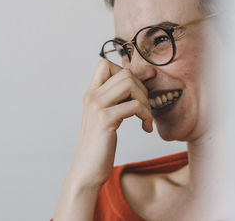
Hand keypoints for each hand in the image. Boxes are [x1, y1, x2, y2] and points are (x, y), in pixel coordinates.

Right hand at [70, 59, 152, 186]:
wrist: (87, 169)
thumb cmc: (100, 145)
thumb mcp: (104, 116)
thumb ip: (114, 100)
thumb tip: (135, 84)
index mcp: (91, 93)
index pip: (105, 64)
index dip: (125, 73)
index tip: (133, 93)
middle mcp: (91, 96)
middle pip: (124, 72)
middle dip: (142, 88)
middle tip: (144, 107)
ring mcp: (97, 106)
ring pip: (130, 83)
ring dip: (145, 100)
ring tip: (145, 117)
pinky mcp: (105, 120)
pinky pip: (134, 106)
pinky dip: (146, 115)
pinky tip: (145, 128)